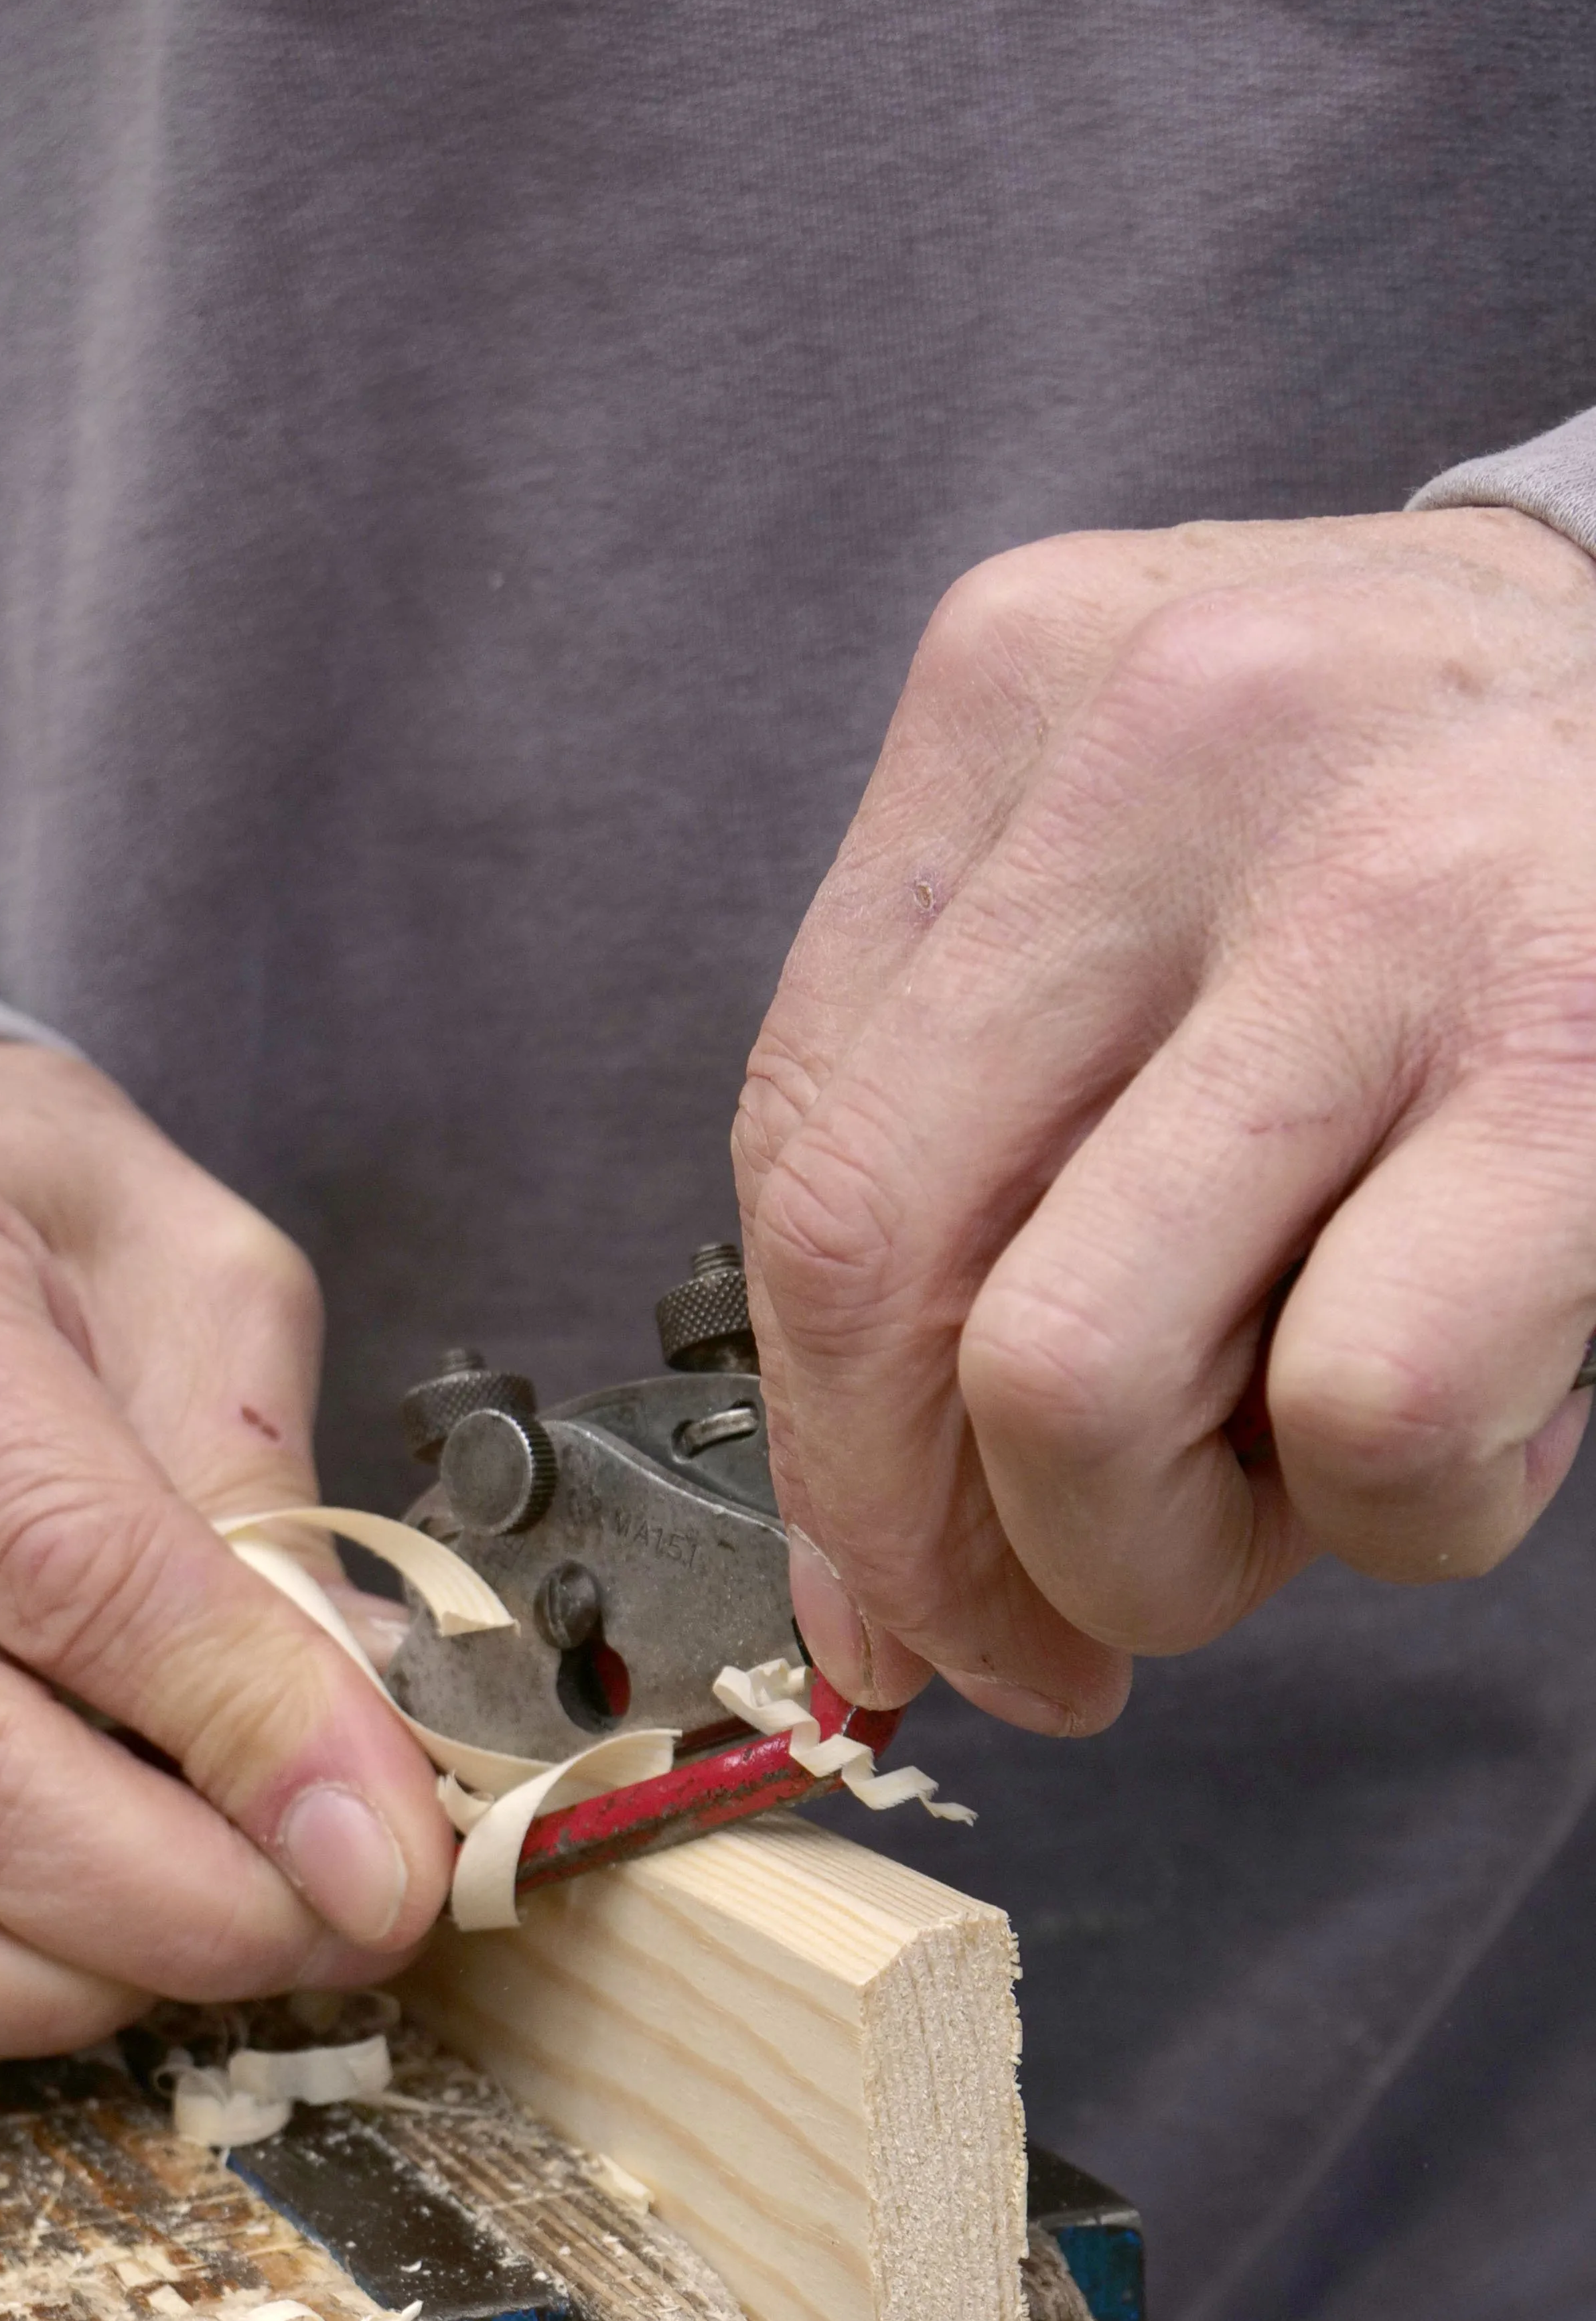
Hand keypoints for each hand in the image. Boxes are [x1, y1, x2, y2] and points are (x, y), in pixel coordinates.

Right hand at [0, 1042, 451, 2072]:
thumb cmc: (42, 1241)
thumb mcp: (206, 1287)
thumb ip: (270, 1514)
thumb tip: (361, 1770)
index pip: (58, 1568)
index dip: (248, 1736)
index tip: (389, 1845)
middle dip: (177, 1903)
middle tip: (346, 1920)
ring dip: (68, 1980)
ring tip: (226, 1924)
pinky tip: (94, 1937)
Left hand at [735, 507, 1595, 1732]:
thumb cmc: (1477, 868)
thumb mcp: (1190, 919)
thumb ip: (997, 1186)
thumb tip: (871, 1608)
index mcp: (1027, 686)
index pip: (802, 1150)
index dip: (832, 1446)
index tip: (901, 1599)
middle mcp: (1175, 741)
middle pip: (872, 1264)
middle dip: (946, 1548)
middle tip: (1069, 1633)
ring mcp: (1380, 885)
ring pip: (1070, 1379)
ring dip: (1161, 1555)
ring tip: (1316, 1487)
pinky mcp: (1574, 1043)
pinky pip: (1362, 1414)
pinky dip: (1404, 1515)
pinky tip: (1501, 1412)